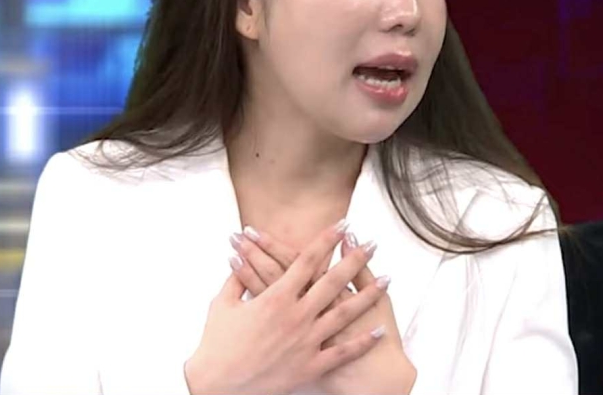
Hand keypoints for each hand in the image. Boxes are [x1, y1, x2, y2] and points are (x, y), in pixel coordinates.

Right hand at [183, 221, 389, 394]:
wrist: (215, 387)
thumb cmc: (215, 344)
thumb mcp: (222, 304)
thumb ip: (235, 279)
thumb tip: (239, 259)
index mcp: (275, 297)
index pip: (307, 259)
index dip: (326, 239)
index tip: (342, 224)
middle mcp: (295, 316)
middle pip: (333, 281)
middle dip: (355, 260)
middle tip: (372, 245)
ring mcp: (305, 342)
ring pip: (344, 314)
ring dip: (368, 296)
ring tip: (387, 280)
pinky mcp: (309, 366)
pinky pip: (341, 353)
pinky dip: (362, 342)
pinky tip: (378, 331)